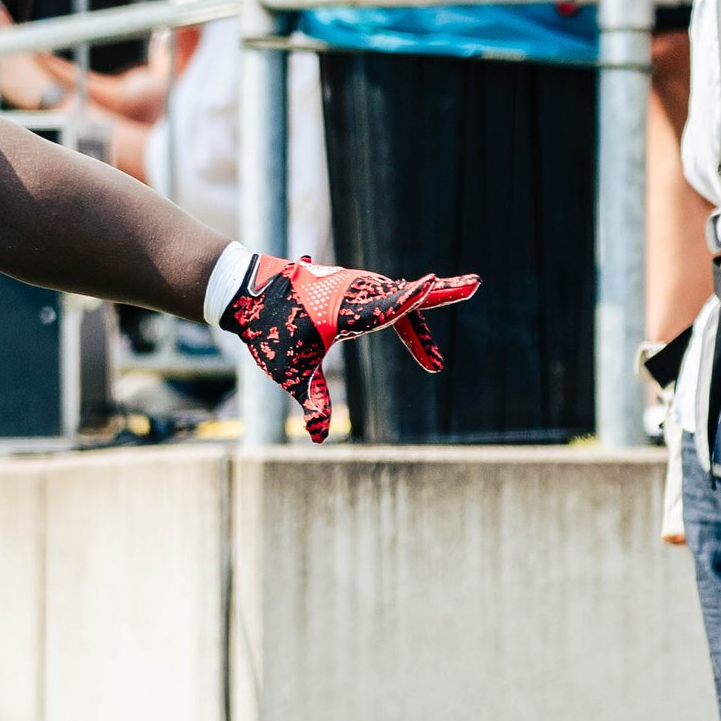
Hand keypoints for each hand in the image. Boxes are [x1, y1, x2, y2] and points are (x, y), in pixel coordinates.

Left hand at [221, 253, 479, 443]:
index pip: (386, 307)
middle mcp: (355, 292)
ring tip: (440, 343)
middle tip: (476, 284)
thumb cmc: (268, 332)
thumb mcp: (290, 371)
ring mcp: (355, 285)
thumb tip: (319, 437)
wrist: (245, 293)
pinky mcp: (352, 284)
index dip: (410, 298)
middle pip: (406, 296)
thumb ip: (313, 400)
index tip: (433, 283)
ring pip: (399, 299)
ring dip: (422, 313)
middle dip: (442, 293)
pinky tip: (418, 326)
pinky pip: (388, 298)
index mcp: (345, 310)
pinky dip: (405, 311)